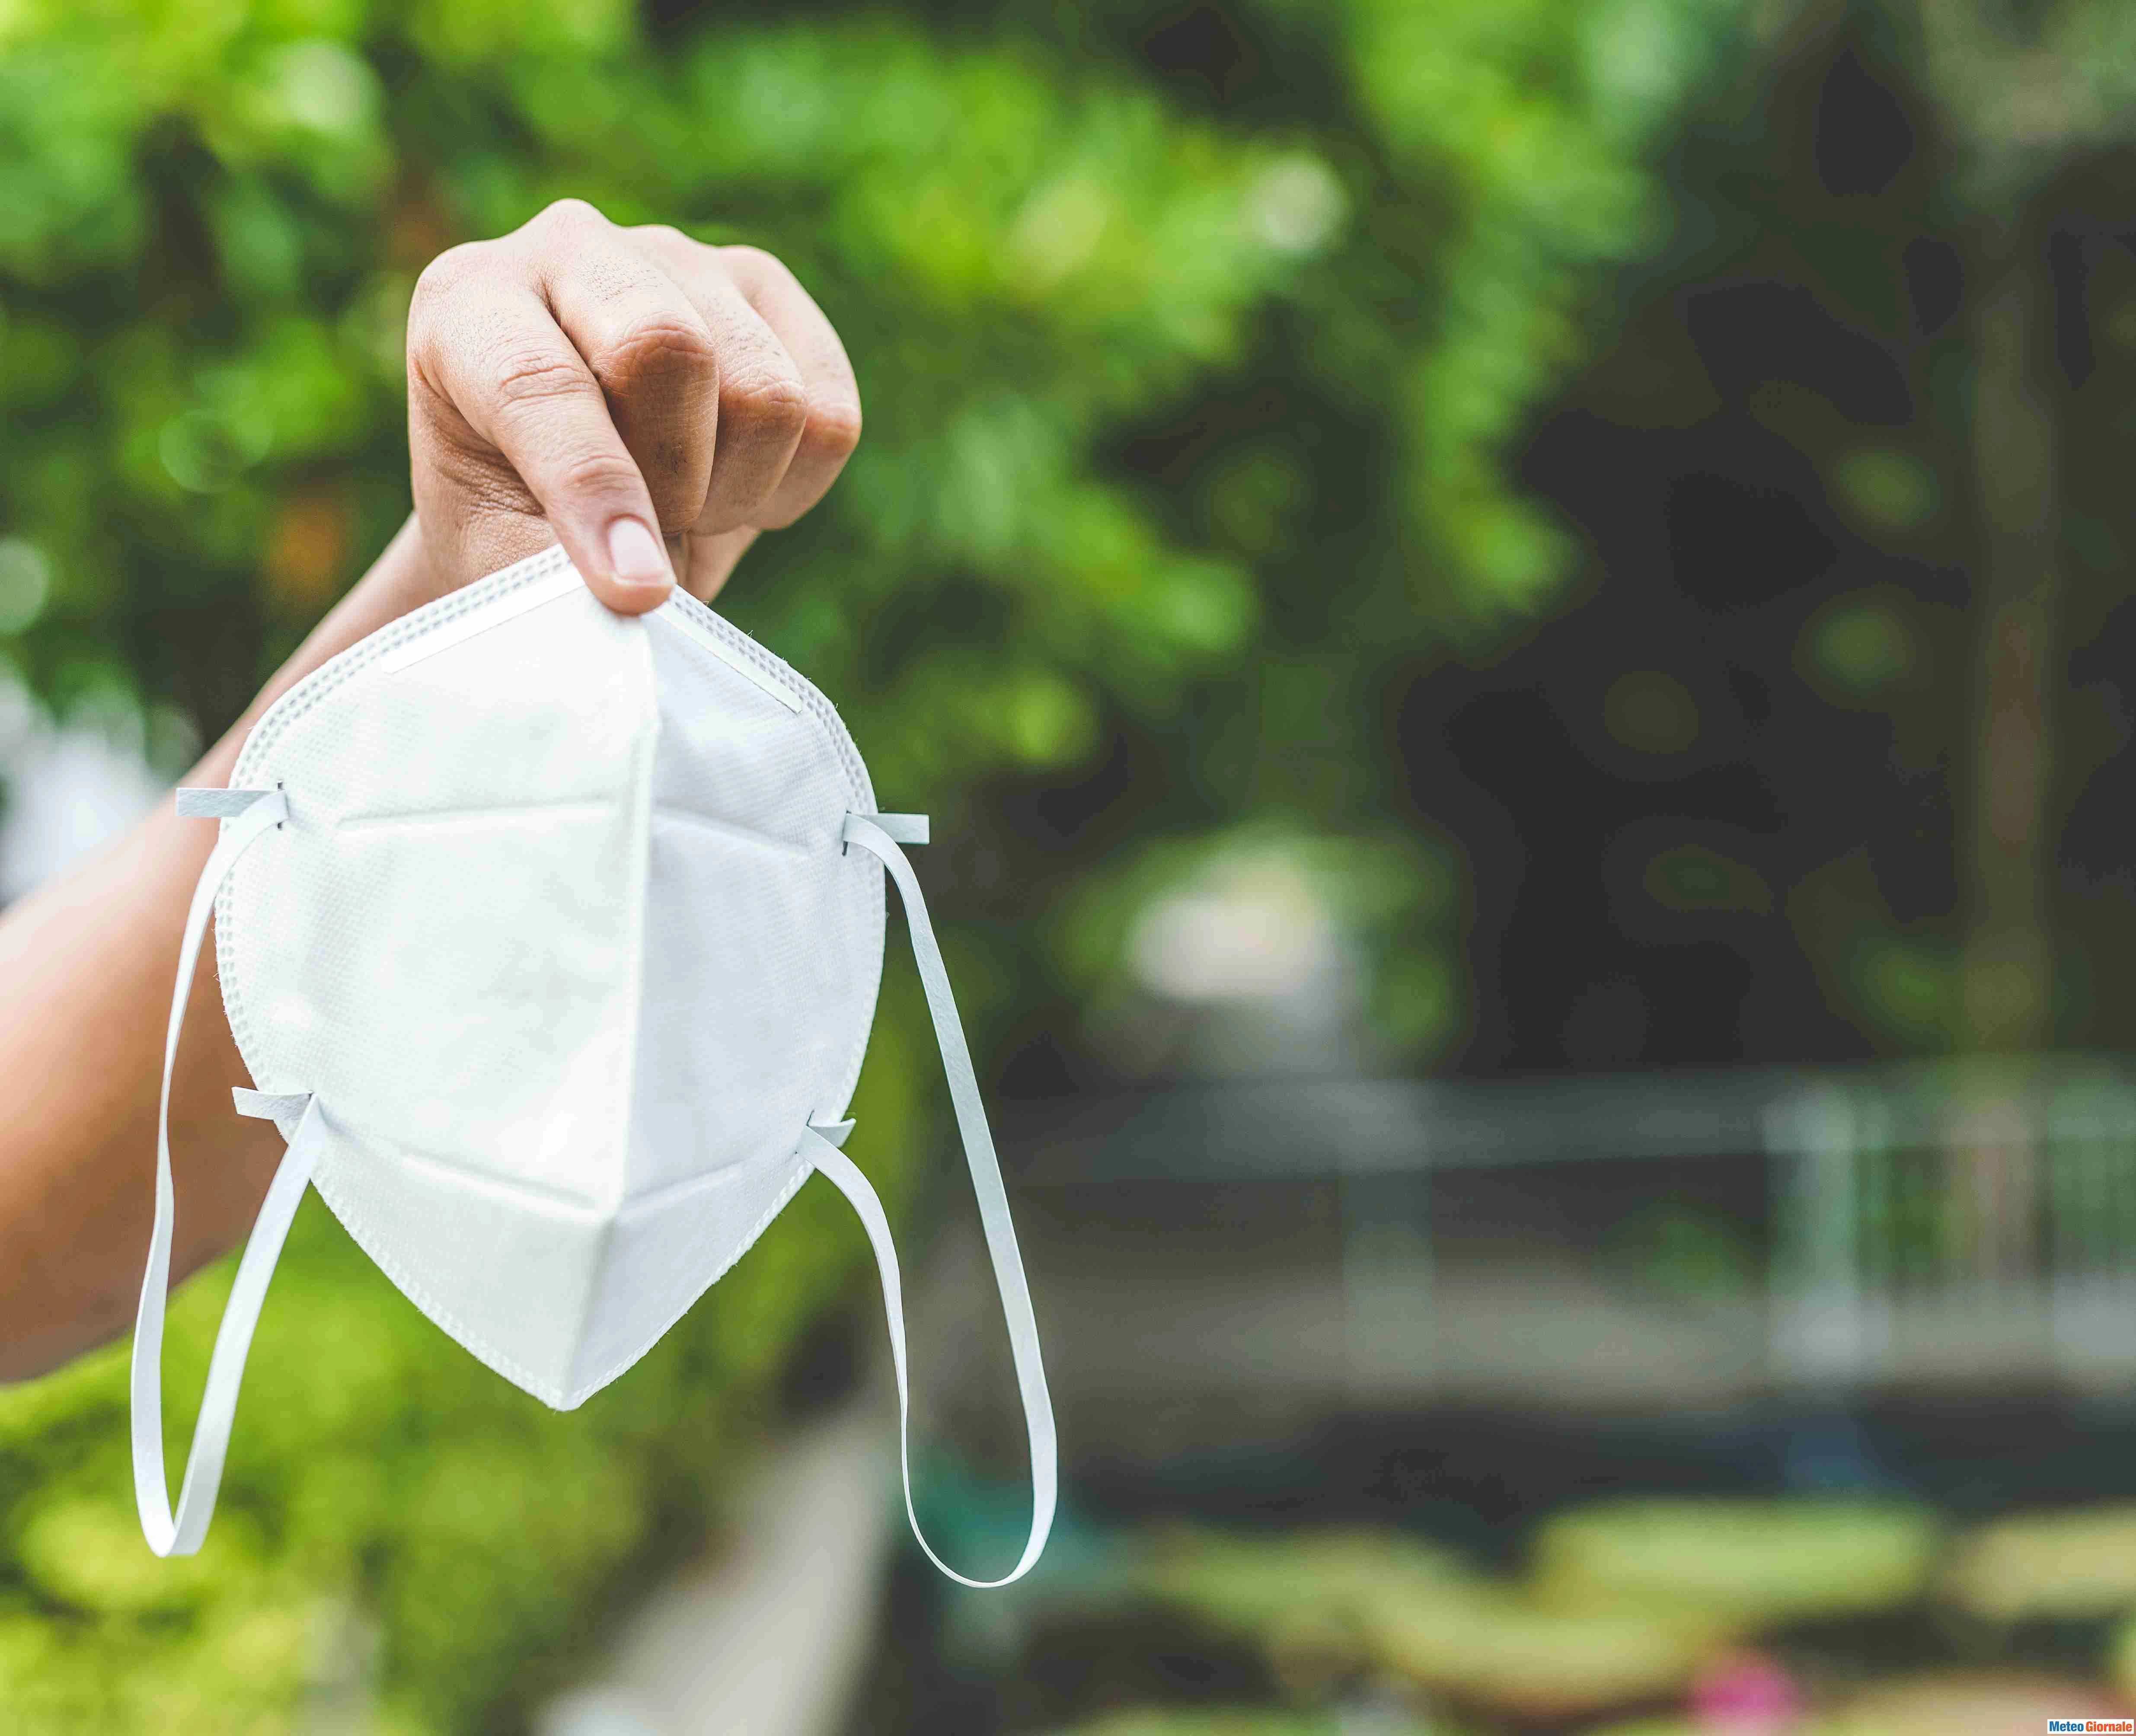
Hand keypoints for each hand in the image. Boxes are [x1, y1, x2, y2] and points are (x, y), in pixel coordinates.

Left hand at [404, 198, 861, 611]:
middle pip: (669, 346)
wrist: (570, 505)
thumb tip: (642, 594)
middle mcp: (570, 246)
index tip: (634, 591)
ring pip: (768, 392)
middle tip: (649, 531)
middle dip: (675, 478)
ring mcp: (680, 256)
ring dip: (734, 491)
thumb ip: (551, 577)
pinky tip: (733, 483)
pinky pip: (830, 415)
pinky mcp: (765, 289)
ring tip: (682, 507)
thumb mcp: (502, 560)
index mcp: (468, 305)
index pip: (539, 382)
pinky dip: (792, 484)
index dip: (595, 491)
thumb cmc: (518, 530)